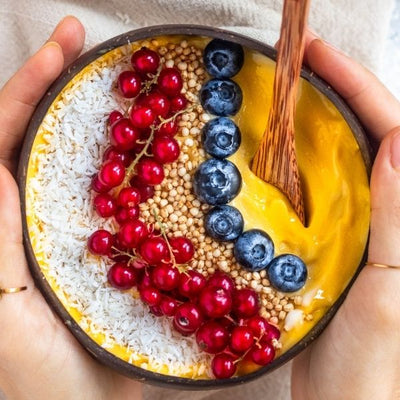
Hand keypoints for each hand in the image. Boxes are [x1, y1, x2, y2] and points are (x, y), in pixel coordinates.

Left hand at [0, 17, 141, 399]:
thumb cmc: (42, 383)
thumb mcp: (8, 315)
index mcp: (4, 231)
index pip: (3, 145)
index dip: (27, 92)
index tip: (63, 49)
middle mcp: (35, 222)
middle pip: (33, 141)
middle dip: (51, 85)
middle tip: (80, 43)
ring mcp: (73, 232)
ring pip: (73, 164)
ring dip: (87, 119)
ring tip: (109, 82)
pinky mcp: (109, 248)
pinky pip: (112, 198)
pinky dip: (122, 167)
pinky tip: (141, 149)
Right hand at [291, 32, 399, 399]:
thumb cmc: (374, 361)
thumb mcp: (390, 290)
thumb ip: (399, 219)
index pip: (391, 132)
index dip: (356, 88)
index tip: (315, 56)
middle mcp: (381, 212)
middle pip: (362, 136)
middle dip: (332, 94)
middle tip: (294, 65)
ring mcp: (351, 226)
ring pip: (332, 162)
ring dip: (310, 127)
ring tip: (281, 98)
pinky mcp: (324, 242)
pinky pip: (309, 194)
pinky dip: (290, 169)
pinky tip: (269, 158)